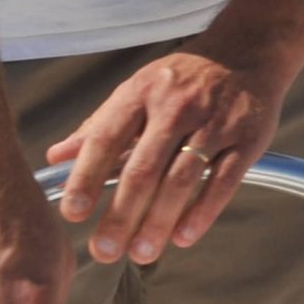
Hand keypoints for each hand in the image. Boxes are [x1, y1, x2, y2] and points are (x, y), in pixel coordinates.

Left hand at [46, 48, 285, 268]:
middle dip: (122, 214)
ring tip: (141, 253)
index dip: (87, 177)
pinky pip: (223, 180)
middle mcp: (176, 106)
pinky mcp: (247, 138)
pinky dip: (203, 212)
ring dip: (159, 221)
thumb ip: (98, 126)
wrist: (248, 51)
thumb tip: (55, 158)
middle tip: (104, 251)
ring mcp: (215, 122)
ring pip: (182, 179)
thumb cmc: (183, 79)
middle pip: (144, 168)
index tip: (72, 214)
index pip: (107, 138)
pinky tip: (184, 237)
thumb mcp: (137, 90)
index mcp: (141, 93)